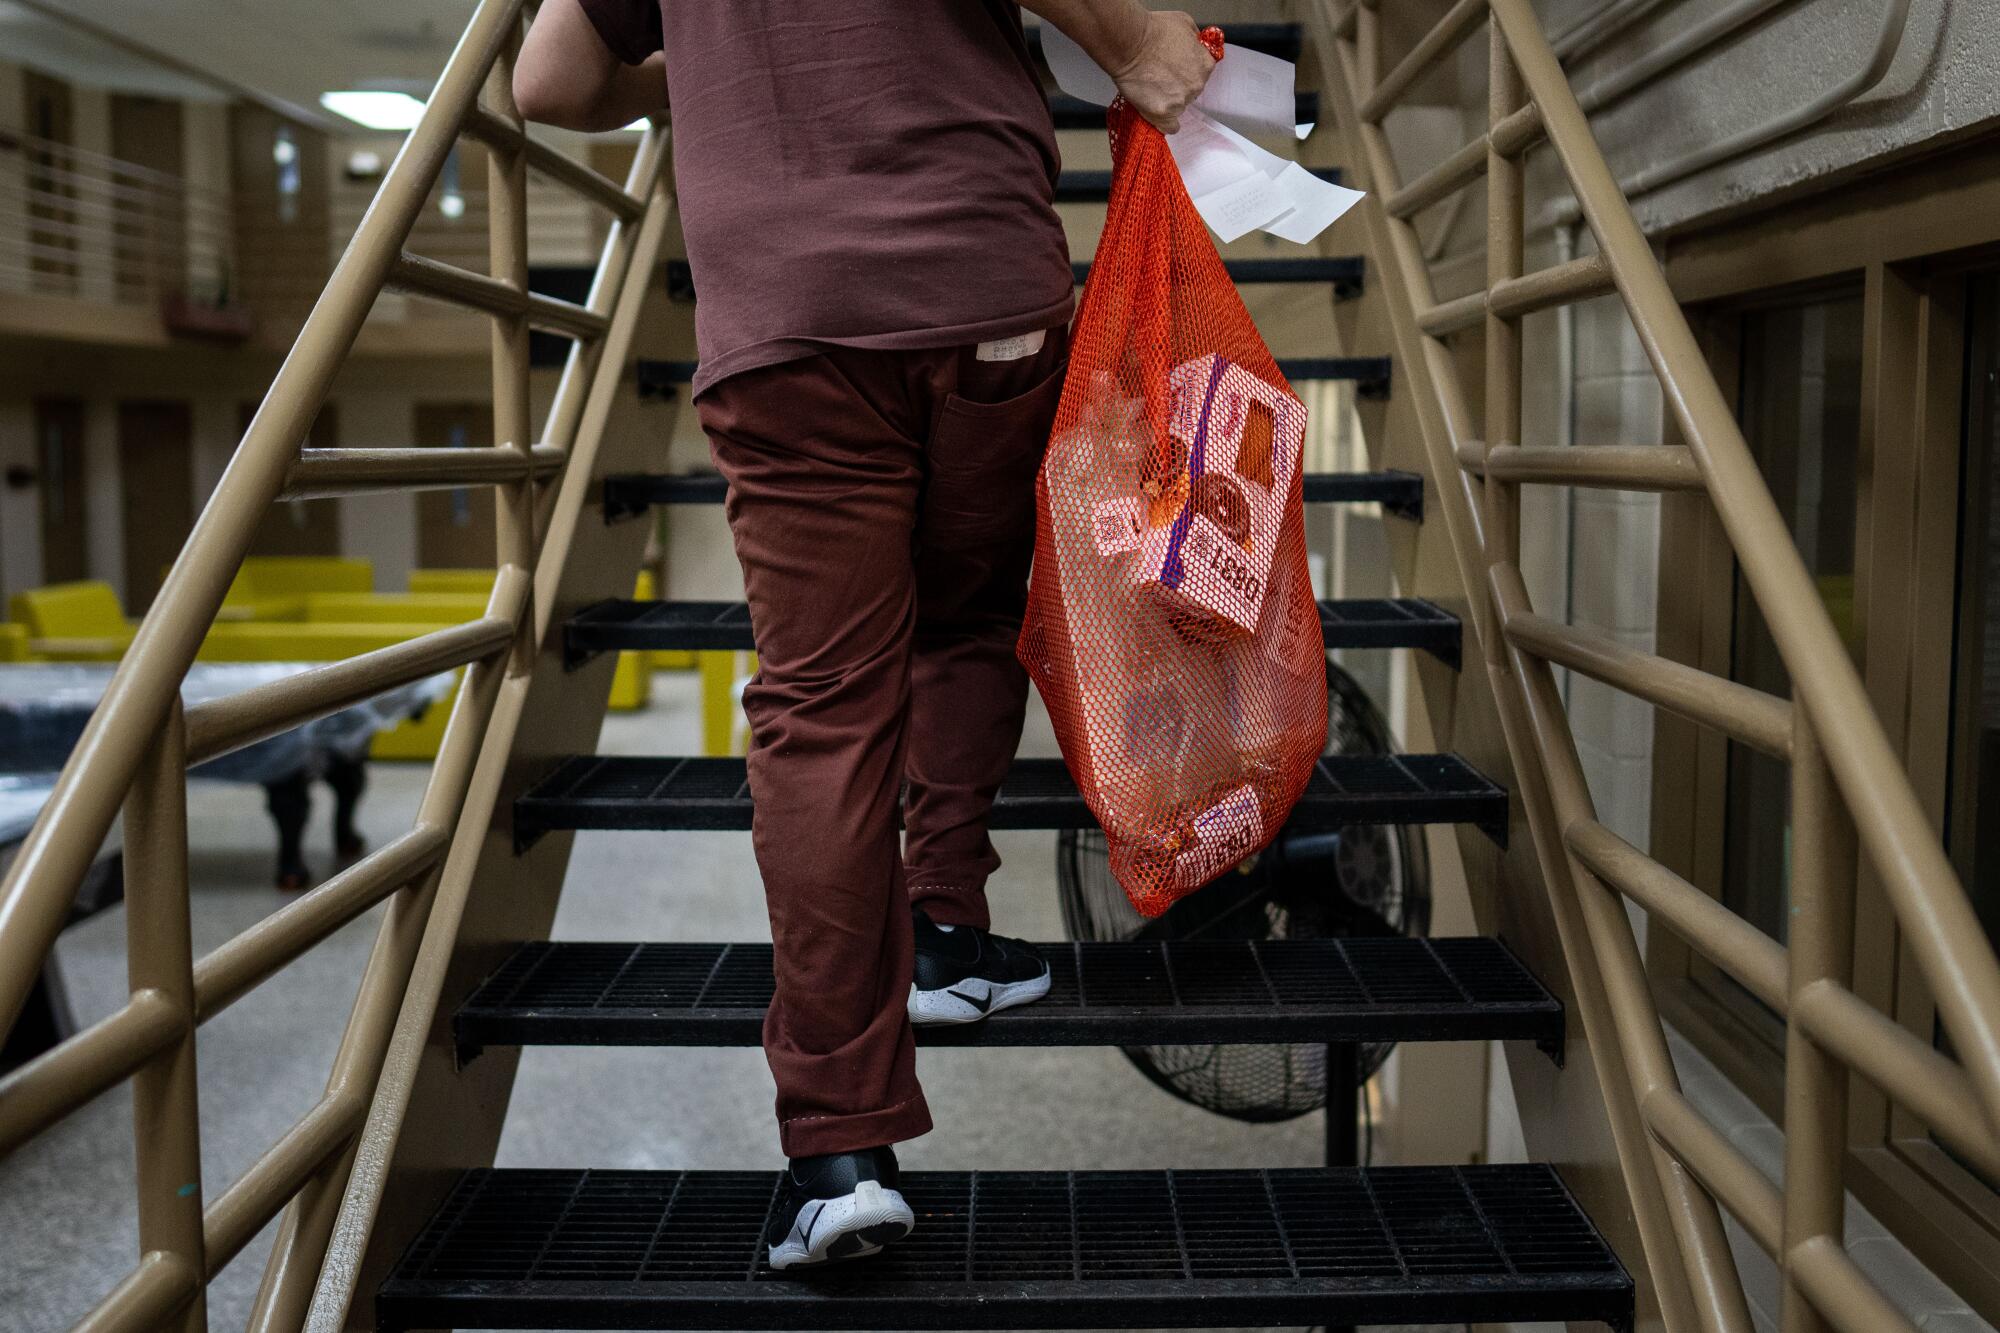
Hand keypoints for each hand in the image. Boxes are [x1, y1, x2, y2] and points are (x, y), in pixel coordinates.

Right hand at [1109, 10, 1214, 133]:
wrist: (1129, 43)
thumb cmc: (1153, 31)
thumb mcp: (1184, 23)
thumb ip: (1195, 41)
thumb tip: (1194, 46)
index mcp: (1205, 64)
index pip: (1202, 73)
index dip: (1187, 70)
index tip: (1176, 69)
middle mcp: (1197, 85)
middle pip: (1191, 92)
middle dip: (1178, 85)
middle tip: (1160, 76)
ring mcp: (1180, 101)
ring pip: (1179, 107)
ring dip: (1168, 101)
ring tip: (1151, 89)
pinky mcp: (1163, 114)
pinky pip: (1169, 127)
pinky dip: (1164, 123)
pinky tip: (1157, 114)